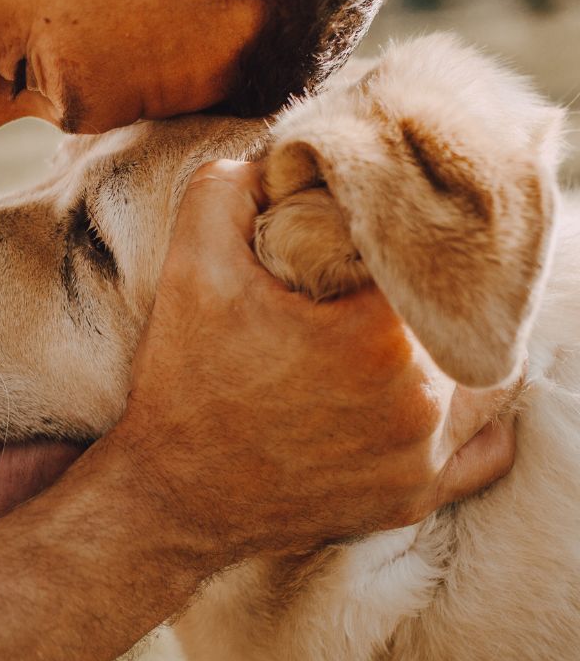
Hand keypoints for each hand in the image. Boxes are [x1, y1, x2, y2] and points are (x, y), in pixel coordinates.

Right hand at [117, 160, 515, 564]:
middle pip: (467, 314)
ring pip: (491, 378)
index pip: (431, 256)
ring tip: (413, 324)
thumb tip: (278, 161)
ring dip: (460, 343)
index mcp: (380, 339)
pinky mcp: (415, 499)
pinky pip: (486, 450)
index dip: (406, 231)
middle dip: (433, 286)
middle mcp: (421, 404)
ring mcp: (424, 460)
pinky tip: (436, 388)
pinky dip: (474, 414)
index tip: (375, 229)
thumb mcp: (192, 266)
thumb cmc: (185, 385)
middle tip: (389, 274)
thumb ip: (229, 187)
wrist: (170, 499)